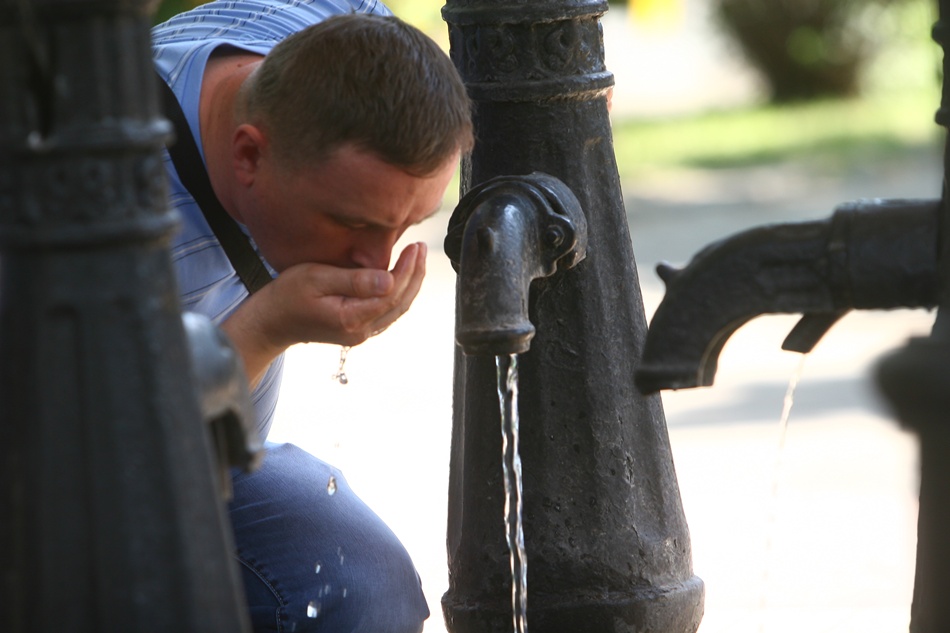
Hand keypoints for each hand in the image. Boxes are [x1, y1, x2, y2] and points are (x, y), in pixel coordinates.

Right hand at [221, 242, 426, 385]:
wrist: (271, 323)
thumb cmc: (287, 296)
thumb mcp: (316, 278)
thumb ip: (354, 280)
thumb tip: (389, 279)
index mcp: (352, 318)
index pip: (392, 292)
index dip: (408, 269)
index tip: (415, 247)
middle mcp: (361, 331)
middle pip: (400, 302)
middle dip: (415, 274)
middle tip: (422, 248)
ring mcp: (361, 334)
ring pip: (397, 309)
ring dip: (410, 283)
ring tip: (417, 258)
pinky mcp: (358, 330)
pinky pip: (387, 312)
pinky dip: (399, 293)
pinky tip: (401, 276)